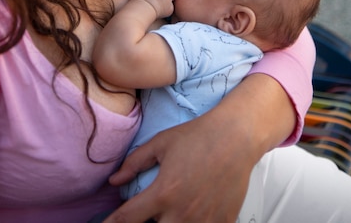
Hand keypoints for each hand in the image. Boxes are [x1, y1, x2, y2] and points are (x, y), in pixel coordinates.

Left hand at [104, 110, 254, 222]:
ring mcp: (203, 222)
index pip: (127, 218)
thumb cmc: (199, 136)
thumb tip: (114, 180)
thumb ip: (135, 162)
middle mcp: (182, 212)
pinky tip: (193, 212)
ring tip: (170, 210)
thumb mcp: (161, 143)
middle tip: (152, 208)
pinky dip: (194, 222)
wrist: (236, 137)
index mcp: (164, 192)